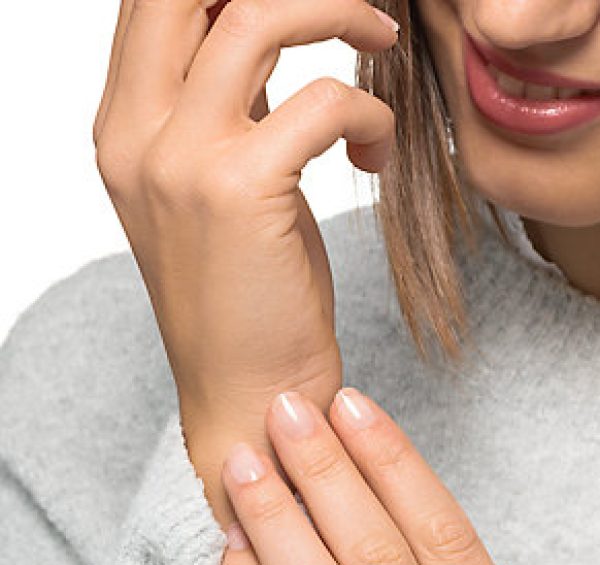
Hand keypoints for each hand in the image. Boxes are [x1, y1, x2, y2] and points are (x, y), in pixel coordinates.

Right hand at [92, 0, 398, 412]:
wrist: (251, 395)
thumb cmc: (251, 303)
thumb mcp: (225, 193)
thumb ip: (231, 114)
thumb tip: (267, 41)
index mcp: (124, 129)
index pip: (156, 1)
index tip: (304, 1)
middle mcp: (136, 133)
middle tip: (348, 2)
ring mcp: (179, 159)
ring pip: (255, 15)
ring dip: (337, 10)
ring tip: (380, 38)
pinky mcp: (239, 191)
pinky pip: (324, 101)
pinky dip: (369, 112)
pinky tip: (377, 154)